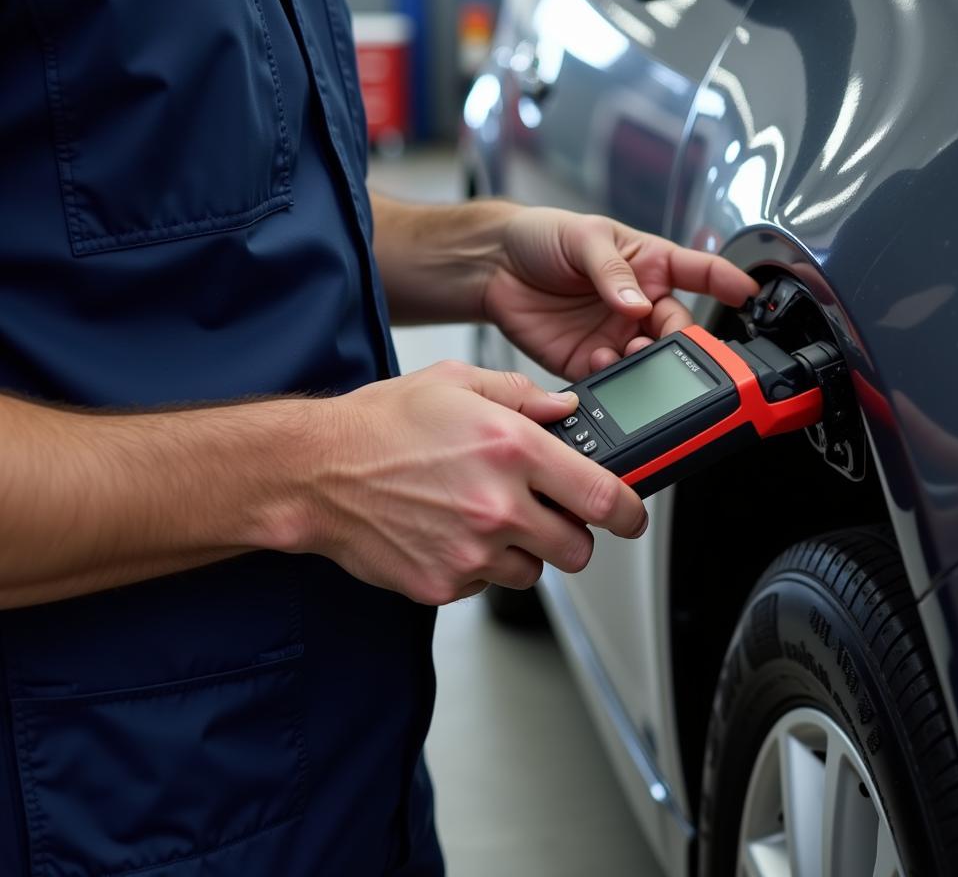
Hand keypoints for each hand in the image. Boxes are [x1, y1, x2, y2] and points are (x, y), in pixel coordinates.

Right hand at [303, 361, 647, 604]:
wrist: (317, 471)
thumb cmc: (380, 425)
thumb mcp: (454, 383)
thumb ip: (520, 394)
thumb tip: (563, 410)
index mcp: (512, 448)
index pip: (603, 496)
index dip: (629, 512)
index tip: (631, 515)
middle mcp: (498, 504)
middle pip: (577, 548)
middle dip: (570, 534)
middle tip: (546, 514)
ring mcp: (471, 551)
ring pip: (533, 571)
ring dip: (521, 551)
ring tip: (482, 518)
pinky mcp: (443, 583)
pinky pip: (486, 585)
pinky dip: (478, 566)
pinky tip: (449, 532)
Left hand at [483, 208, 758, 379]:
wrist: (493, 265)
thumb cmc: (541, 237)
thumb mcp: (583, 237)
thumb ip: (613, 271)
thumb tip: (637, 303)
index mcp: (649, 264)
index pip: (700, 272)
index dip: (728, 283)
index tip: (748, 295)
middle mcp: (640, 303)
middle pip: (680, 329)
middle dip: (680, 341)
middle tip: (666, 341)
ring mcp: (616, 335)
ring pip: (650, 360)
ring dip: (647, 364)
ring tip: (630, 352)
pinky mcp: (587, 360)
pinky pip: (611, 379)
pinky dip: (611, 379)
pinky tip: (599, 362)